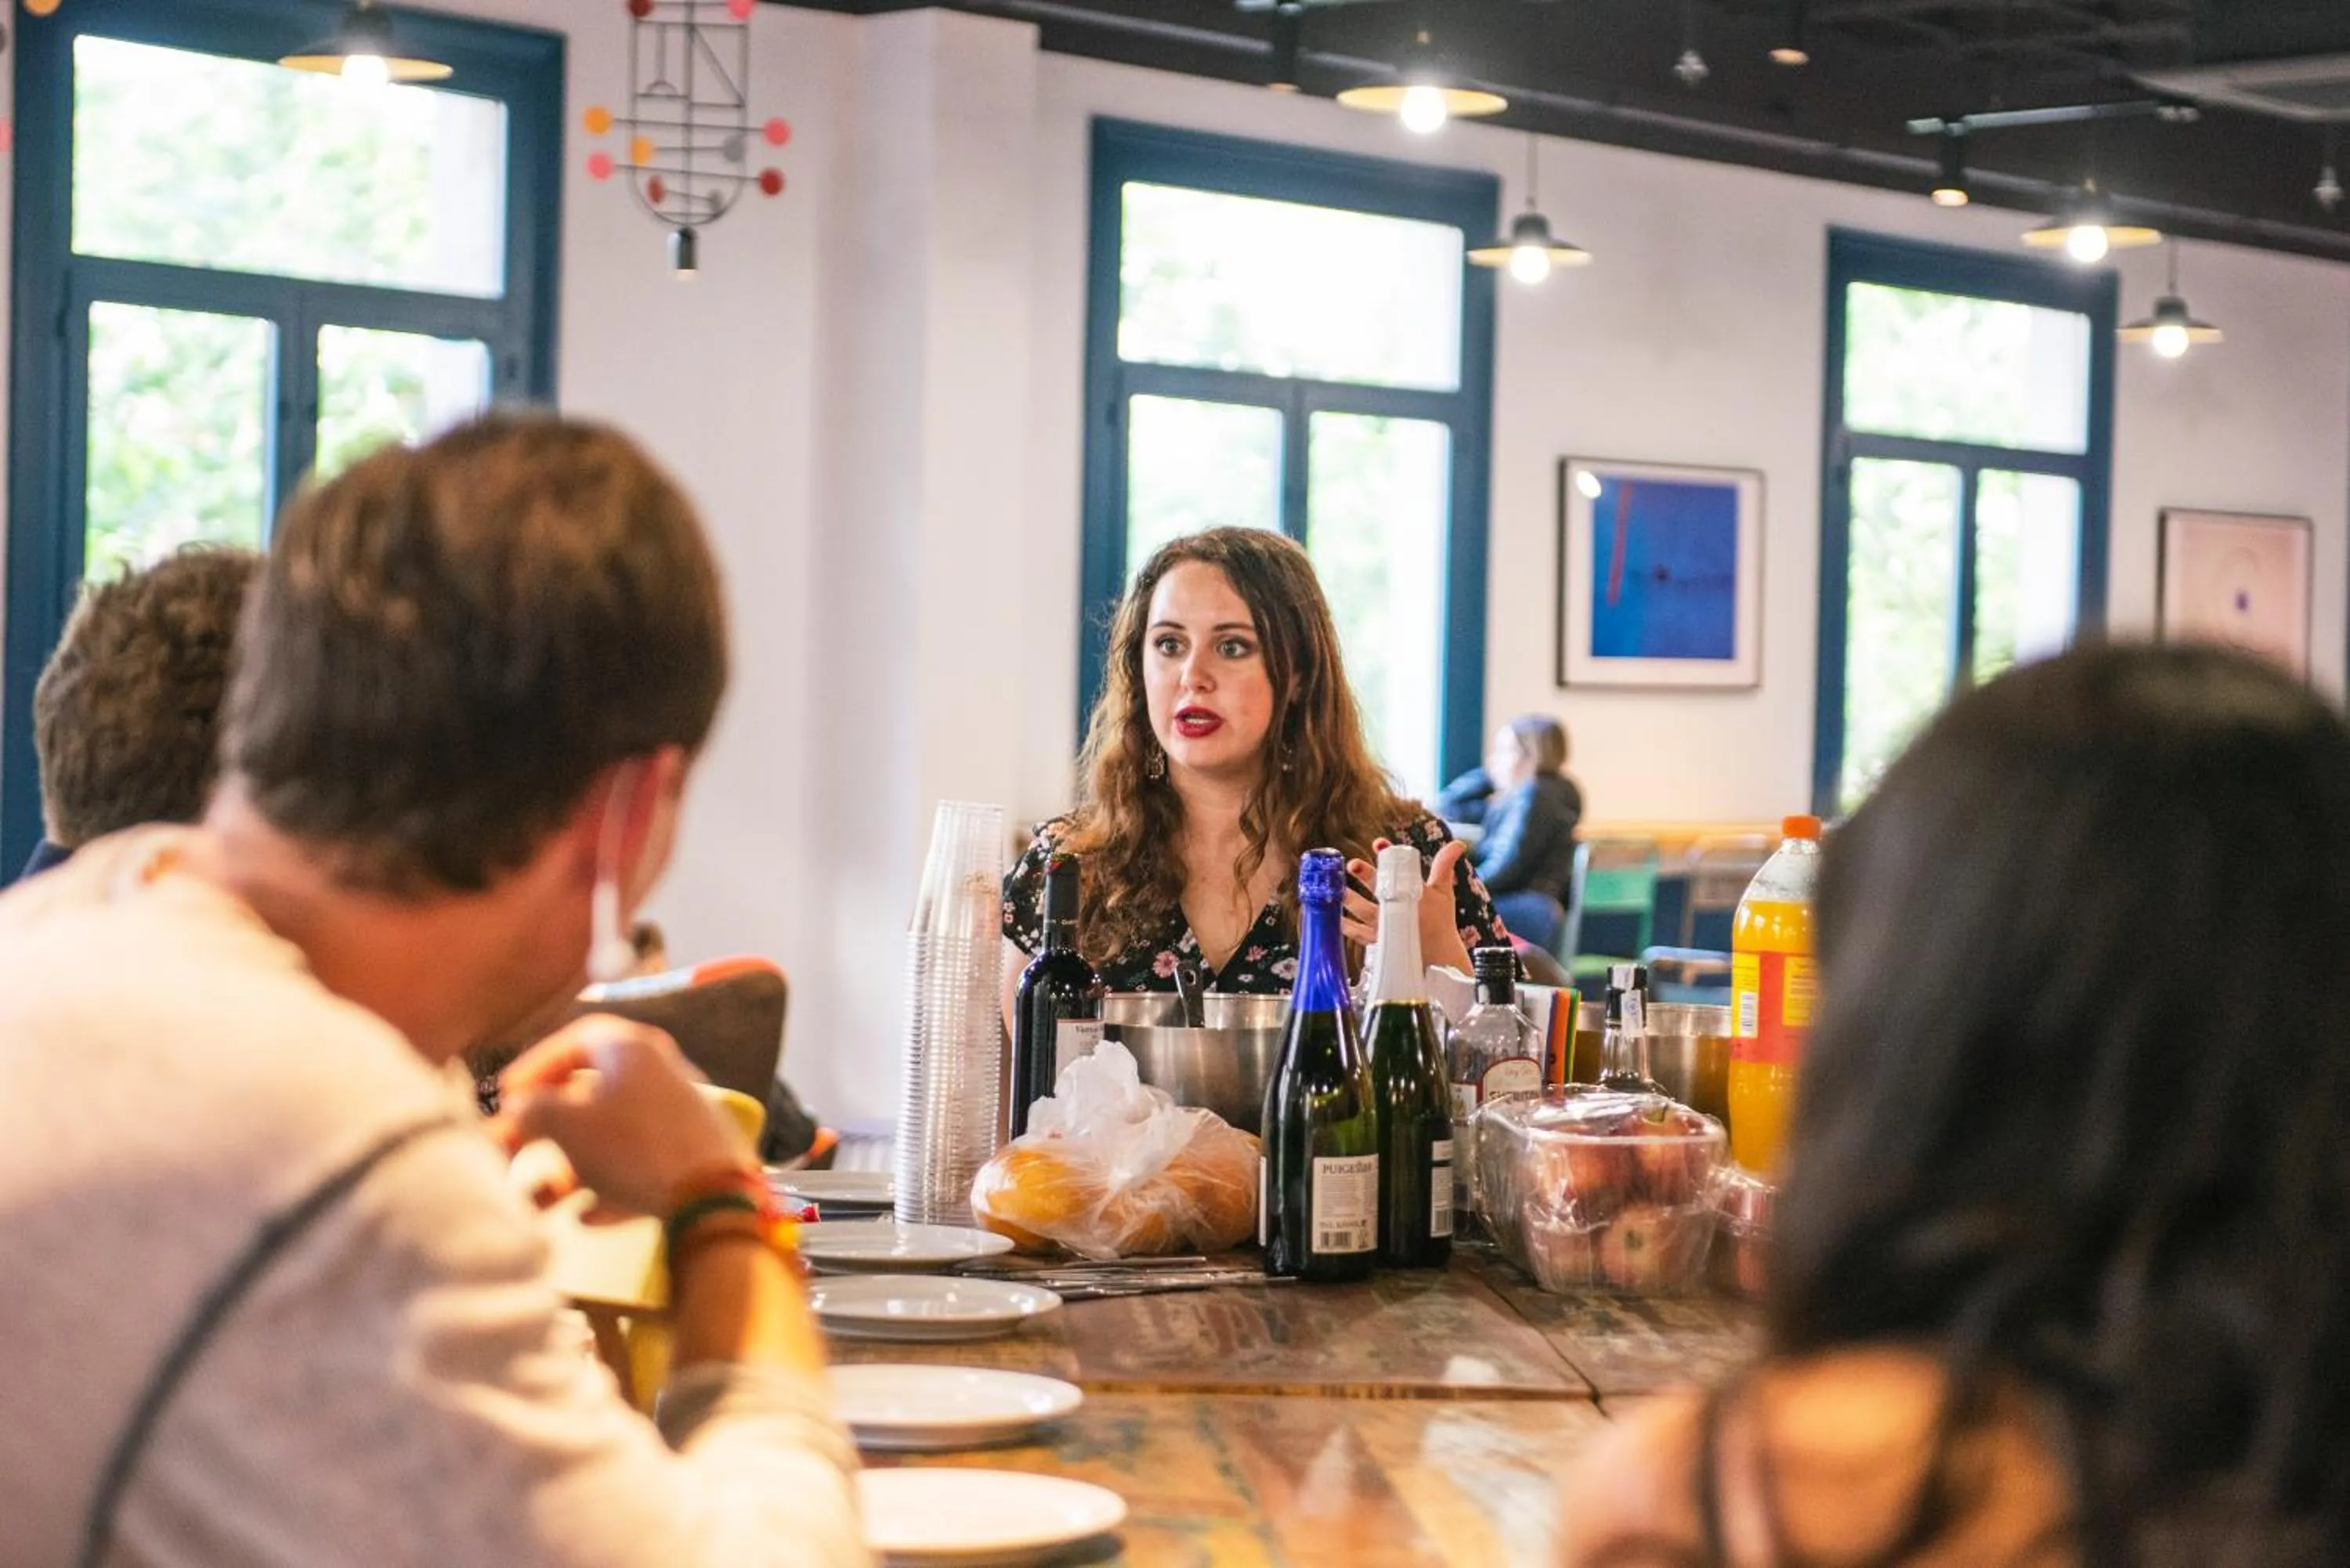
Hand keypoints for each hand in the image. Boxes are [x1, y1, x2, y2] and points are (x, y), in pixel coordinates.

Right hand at [489, 1015, 748, 1218]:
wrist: (713, 1191)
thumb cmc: (631, 1145)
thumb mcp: (568, 1123)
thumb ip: (533, 1110)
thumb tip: (518, 1106)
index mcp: (631, 1049)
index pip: (576, 1040)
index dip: (535, 1065)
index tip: (507, 1094)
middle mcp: (657, 1075)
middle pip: (589, 1097)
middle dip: (544, 1130)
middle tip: (508, 1152)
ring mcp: (677, 1118)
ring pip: (610, 1140)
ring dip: (568, 1170)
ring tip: (537, 1202)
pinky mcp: (691, 1159)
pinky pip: (637, 1169)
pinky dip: (607, 1190)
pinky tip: (585, 1218)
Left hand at [1343, 838, 1475, 974]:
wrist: (1438, 957)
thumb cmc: (1440, 921)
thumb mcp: (1444, 892)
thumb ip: (1445, 865)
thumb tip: (1458, 843)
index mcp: (1415, 894)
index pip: (1401, 869)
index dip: (1389, 855)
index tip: (1379, 844)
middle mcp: (1399, 909)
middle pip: (1380, 888)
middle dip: (1366, 875)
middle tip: (1353, 864)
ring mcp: (1387, 926)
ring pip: (1362, 910)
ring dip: (1348, 898)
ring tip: (1335, 887)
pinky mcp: (1377, 941)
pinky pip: (1356, 933)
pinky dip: (1344, 925)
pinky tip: (1332, 915)